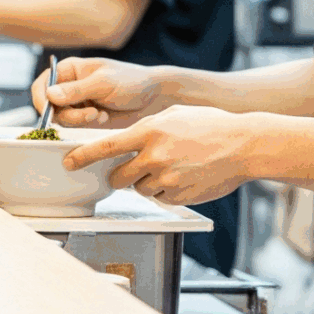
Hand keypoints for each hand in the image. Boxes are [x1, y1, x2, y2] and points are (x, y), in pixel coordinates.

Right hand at [39, 57, 171, 128]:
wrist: (154, 98)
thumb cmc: (132, 82)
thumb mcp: (104, 83)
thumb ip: (76, 90)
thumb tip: (49, 95)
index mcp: (70, 70)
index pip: (42, 84)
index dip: (41, 99)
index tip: (49, 111)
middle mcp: (69, 86)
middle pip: (49, 105)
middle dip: (67, 113)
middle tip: (89, 115)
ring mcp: (77, 103)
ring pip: (61, 118)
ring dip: (78, 120)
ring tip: (99, 115)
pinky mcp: (85, 117)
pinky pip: (73, 126)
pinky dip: (85, 124)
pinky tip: (103, 117)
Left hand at [62, 106, 266, 207]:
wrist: (244, 145)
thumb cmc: (210, 126)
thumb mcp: (173, 115)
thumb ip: (146, 126)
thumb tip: (125, 140)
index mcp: (148, 132)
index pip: (105, 147)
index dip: (82, 156)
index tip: (69, 162)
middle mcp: (154, 157)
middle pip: (117, 177)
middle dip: (120, 176)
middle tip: (133, 168)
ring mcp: (166, 179)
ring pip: (139, 189)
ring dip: (147, 182)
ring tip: (171, 168)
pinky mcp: (179, 196)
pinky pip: (160, 198)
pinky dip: (166, 191)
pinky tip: (182, 177)